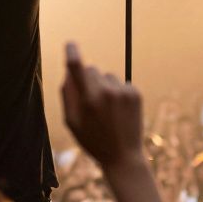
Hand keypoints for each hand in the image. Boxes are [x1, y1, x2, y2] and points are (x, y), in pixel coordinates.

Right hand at [61, 42, 142, 169]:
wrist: (123, 157)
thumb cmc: (93, 141)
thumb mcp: (72, 122)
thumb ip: (67, 95)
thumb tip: (68, 72)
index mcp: (88, 100)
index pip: (77, 68)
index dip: (72, 52)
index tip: (71, 43)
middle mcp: (106, 92)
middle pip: (92, 70)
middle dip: (89, 80)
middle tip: (91, 103)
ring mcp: (123, 92)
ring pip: (107, 76)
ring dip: (105, 87)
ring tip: (108, 111)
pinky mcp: (135, 93)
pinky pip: (120, 83)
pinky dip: (118, 93)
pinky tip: (119, 112)